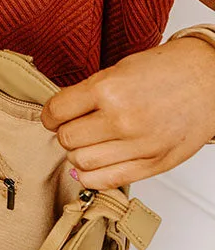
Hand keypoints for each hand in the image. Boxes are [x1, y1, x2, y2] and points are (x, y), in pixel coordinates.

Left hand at [40, 36, 214, 190]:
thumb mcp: (120, 69)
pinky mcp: (151, 164)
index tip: (55, 115)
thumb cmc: (168, 70)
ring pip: (81, 162)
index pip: (55, 112)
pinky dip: (91, 176)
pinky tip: (95, 164)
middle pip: (66, 139)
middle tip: (77, 126)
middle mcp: (121, 119)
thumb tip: (59, 117)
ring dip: (79, 154)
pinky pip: (105, 181)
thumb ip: (89, 94)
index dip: (50, 114)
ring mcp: (138, 145)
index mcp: (109, 88)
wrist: (211, 79)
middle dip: (66, 132)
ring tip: (91, 142)